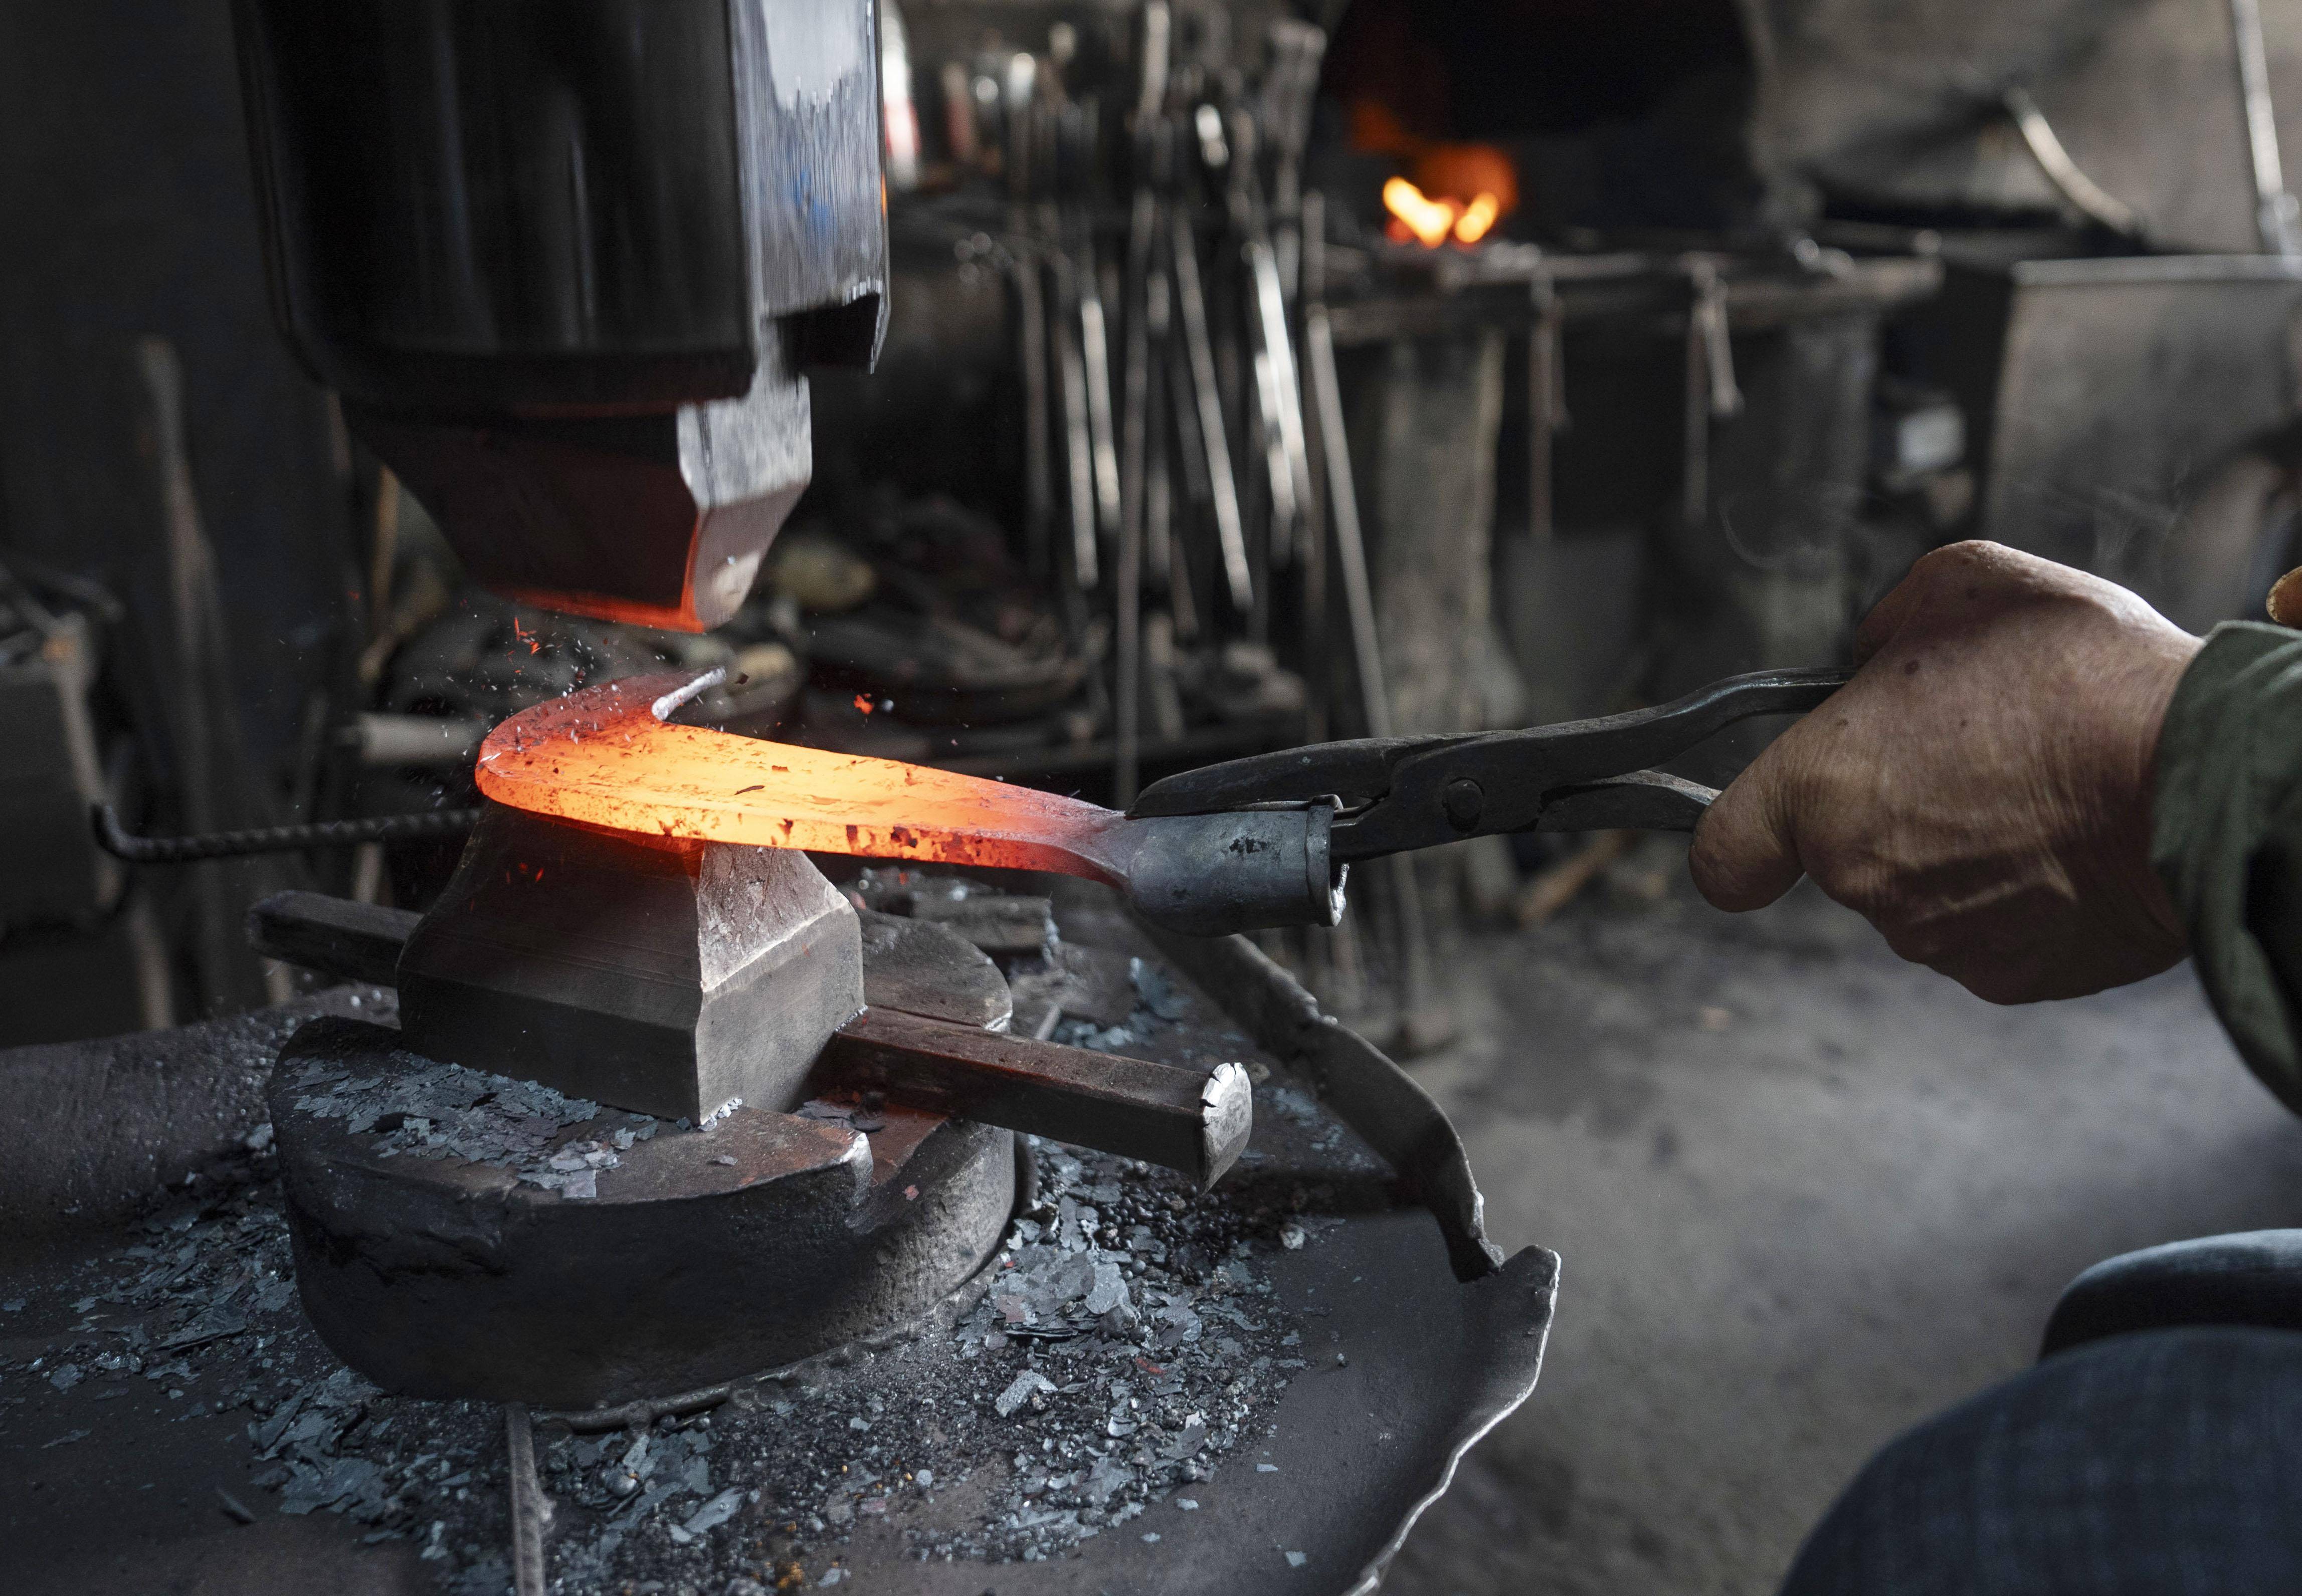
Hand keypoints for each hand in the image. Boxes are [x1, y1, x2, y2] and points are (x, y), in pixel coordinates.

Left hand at [1688, 542, 2201, 1002]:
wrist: (2200, 771)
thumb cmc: (2082, 677)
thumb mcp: (1960, 586)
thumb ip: (1887, 624)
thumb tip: (1873, 654)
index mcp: (1824, 787)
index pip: (1724, 851)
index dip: (1737, 840)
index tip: (1760, 829)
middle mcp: (1863, 875)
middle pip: (1846, 852)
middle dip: (1894, 806)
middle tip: (1974, 754)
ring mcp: (1935, 936)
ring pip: (1922, 891)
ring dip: (1961, 847)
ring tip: (2039, 788)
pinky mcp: (2008, 976)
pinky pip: (1991, 930)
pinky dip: (2020, 894)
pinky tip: (2069, 842)